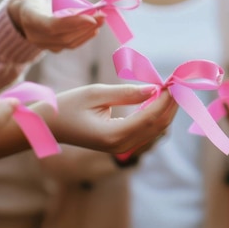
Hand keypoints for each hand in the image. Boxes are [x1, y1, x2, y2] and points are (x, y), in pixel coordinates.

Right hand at [6, 0, 105, 51]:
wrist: (22, 17)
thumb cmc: (36, 2)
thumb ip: (64, 3)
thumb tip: (90, 9)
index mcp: (30, 19)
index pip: (53, 25)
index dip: (74, 23)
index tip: (91, 18)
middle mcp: (35, 36)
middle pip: (65, 36)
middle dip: (86, 27)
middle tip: (102, 16)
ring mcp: (44, 45)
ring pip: (69, 43)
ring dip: (88, 32)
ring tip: (100, 20)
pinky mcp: (52, 49)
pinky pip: (71, 45)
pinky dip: (84, 37)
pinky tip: (93, 29)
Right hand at [39, 84, 178, 153]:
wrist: (48, 126)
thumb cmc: (67, 105)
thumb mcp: (96, 93)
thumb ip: (127, 92)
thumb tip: (155, 89)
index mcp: (114, 135)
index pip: (151, 116)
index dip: (167, 98)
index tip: (175, 80)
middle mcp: (122, 146)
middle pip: (158, 125)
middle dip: (172, 103)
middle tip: (180, 81)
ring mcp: (122, 147)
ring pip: (155, 128)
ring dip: (166, 108)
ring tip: (173, 86)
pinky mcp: (121, 143)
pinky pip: (146, 128)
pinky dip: (156, 112)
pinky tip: (160, 97)